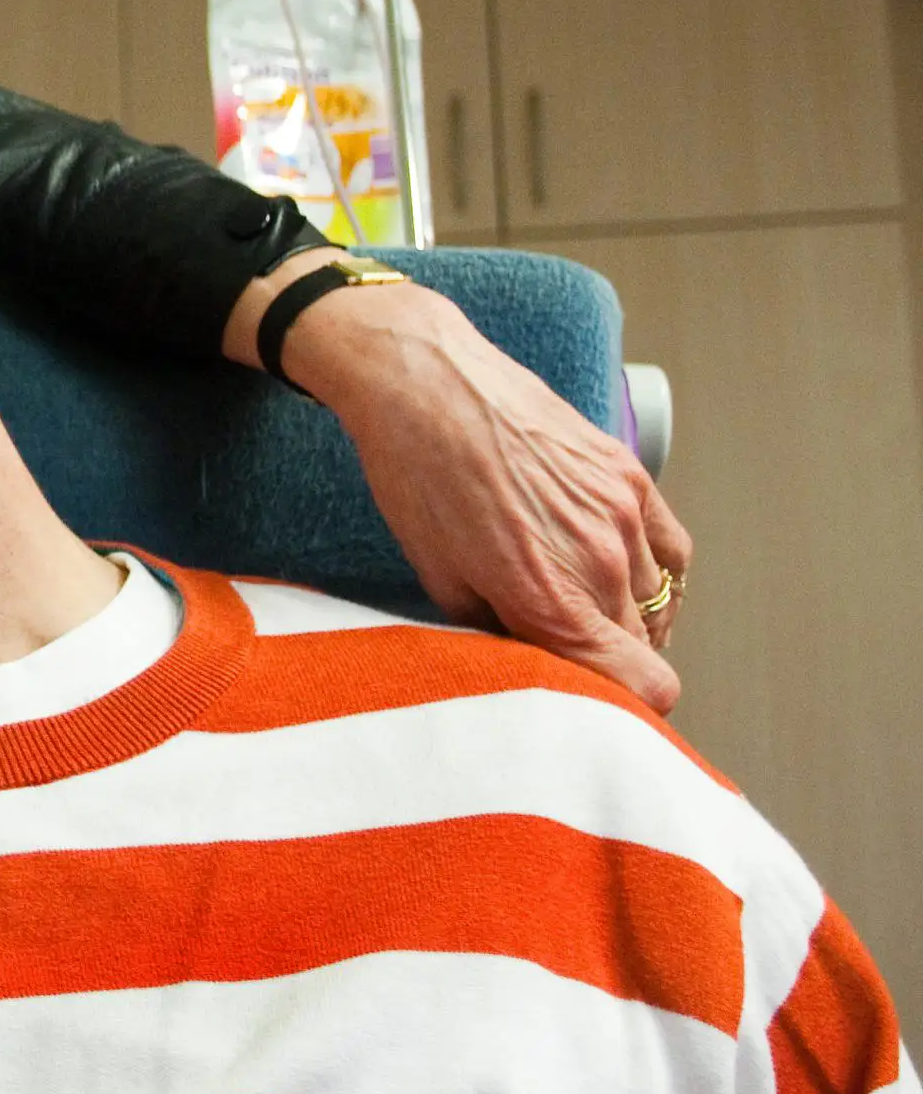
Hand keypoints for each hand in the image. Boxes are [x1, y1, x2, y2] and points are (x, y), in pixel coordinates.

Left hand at [233, 258, 692, 711]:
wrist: (427, 386)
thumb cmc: (418, 479)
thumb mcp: (441, 580)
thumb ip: (501, 633)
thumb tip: (534, 662)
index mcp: (550, 597)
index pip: (641, 687)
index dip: (624, 707)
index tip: (597, 706)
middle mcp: (601, 561)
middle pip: (645, 651)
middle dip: (614, 664)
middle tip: (572, 658)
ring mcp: (624, 515)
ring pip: (660, 603)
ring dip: (631, 619)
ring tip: (585, 613)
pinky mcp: (631, 477)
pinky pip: (674, 552)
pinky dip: (658, 576)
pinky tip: (623, 580)